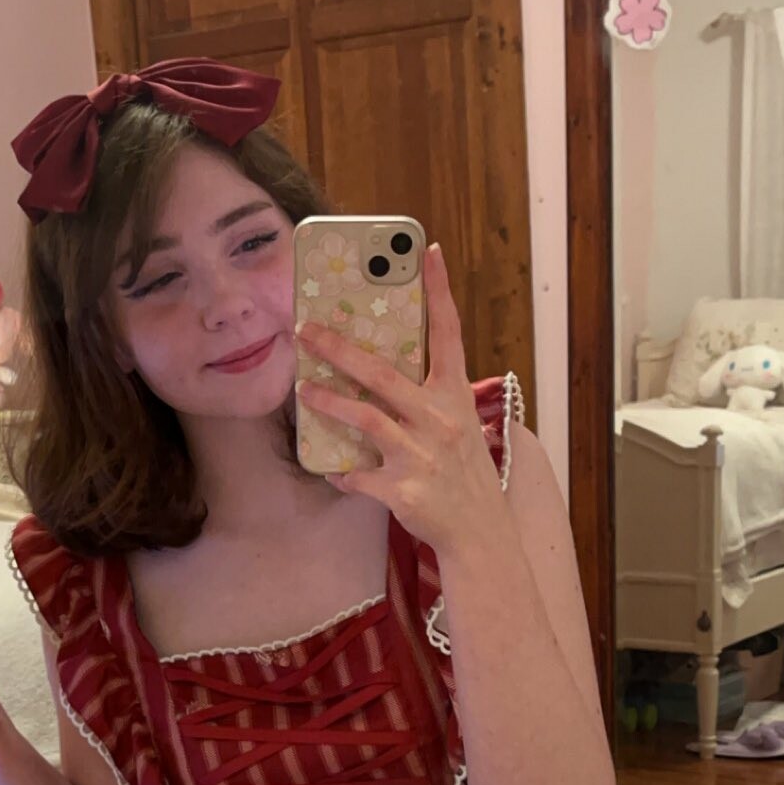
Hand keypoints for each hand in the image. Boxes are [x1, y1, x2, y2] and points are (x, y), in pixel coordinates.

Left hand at [295, 243, 501, 555]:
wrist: (480, 532)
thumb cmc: (463, 472)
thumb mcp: (457, 425)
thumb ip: (427, 397)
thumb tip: (382, 370)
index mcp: (454, 396)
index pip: (449, 333)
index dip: (438, 291)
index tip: (426, 252)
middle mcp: (439, 419)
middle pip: (383, 373)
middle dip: (339, 348)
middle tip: (305, 328)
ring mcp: (422, 454)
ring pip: (365, 418)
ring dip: (329, 403)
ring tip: (303, 390)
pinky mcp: (403, 489)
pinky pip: (359, 475)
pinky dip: (343, 472)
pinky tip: (333, 469)